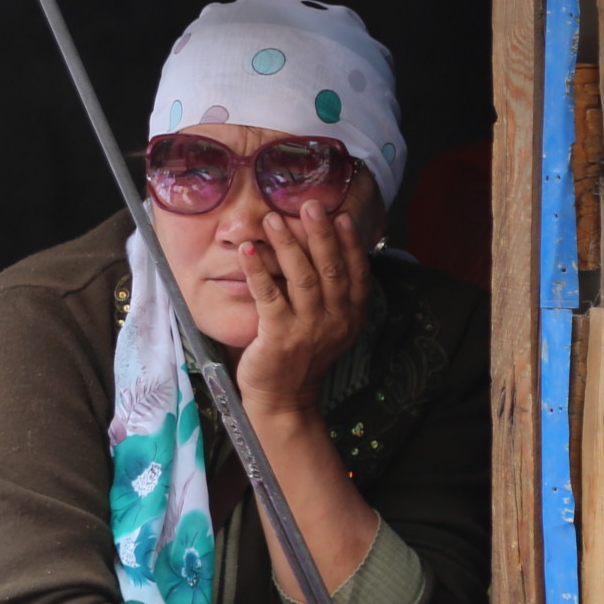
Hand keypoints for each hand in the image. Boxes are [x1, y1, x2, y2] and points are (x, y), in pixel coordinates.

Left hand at [233, 199, 368, 419]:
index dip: (349, 243)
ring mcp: (308, 329)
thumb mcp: (328, 326)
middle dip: (320, 234)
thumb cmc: (301, 356)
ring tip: (273, 220)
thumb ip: (331, 296)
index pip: (356, 273)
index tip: (341, 216)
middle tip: (310, 204)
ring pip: (303, 278)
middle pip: (330, 269)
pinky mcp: (279, 336)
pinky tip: (248, 251)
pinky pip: (268, 296)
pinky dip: (258, 270)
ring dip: (288, 245)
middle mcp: (335, 320)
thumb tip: (324, 252)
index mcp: (350, 315)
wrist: (284, 399)